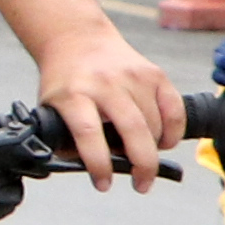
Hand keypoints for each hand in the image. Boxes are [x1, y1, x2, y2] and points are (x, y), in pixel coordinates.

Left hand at [33, 20, 184, 189]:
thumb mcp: (51, 107)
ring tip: (144, 160)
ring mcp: (132, 76)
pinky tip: (163, 142)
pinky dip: (174, 131)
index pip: (88, 133)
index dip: (98, 164)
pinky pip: (174, 109)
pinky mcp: (154, 73)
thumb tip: (86, 170)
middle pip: (132, 129)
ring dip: (153, 150)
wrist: (78, 40)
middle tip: (141, 185)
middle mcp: (104, 83)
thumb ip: (64, 137)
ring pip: (154, 124)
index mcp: (73, 94)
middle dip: (142, 165)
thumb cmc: (65, 81)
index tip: (103, 184)